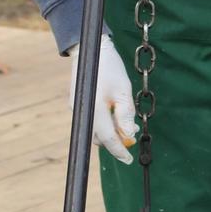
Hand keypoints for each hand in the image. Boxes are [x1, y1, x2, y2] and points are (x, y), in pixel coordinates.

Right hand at [68, 34, 135, 164]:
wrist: (91, 51)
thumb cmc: (109, 69)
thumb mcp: (123, 91)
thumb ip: (125, 114)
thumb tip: (128, 135)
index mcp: (93, 111)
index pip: (107, 139)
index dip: (119, 151)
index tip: (129, 160)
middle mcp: (82, 113)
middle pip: (100, 138)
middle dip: (116, 142)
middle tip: (132, 139)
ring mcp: (78, 109)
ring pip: (96, 130)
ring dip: (110, 133)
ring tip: (126, 126)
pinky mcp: (79, 104)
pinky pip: (93, 121)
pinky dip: (105, 124)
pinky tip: (115, 116)